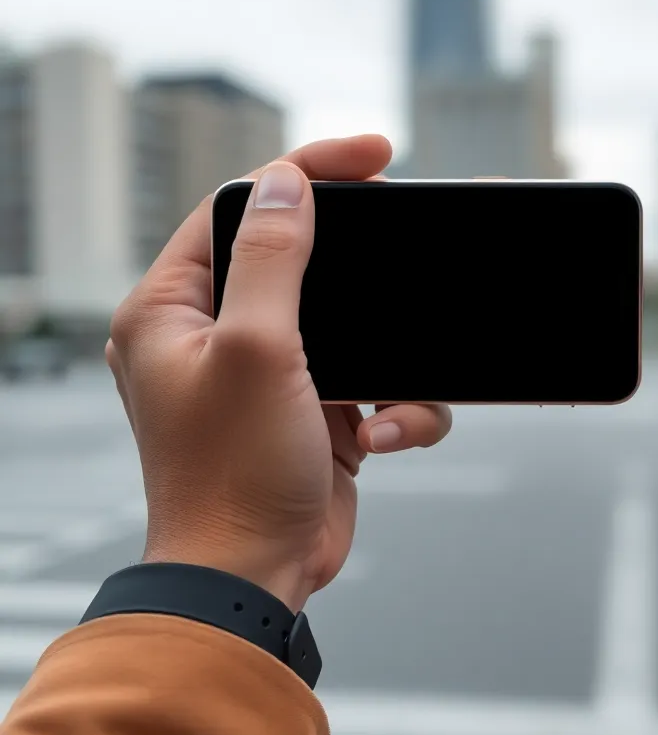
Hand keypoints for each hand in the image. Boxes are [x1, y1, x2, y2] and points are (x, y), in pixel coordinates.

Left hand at [106, 136, 451, 612]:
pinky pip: (375, 377)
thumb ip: (274, 259)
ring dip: (388, 356)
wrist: (255, 578)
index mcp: (173, 307)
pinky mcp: (313, 408)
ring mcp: (268, 372)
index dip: (307, 169)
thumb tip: (287, 182)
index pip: (241, 205)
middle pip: (300, 255)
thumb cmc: (233, 476)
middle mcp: (214, 333)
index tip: (374, 155)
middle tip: (407, 249)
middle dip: (362, 261)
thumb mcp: (256, 351)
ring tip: (376, 407)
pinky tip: (378, 437)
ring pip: (353, 319)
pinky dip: (394, 405)